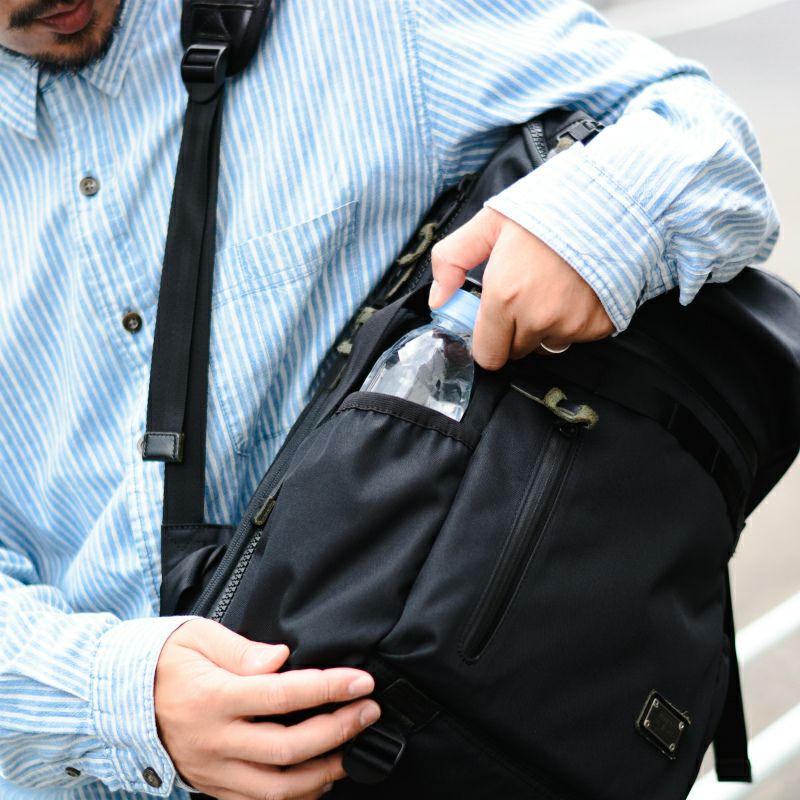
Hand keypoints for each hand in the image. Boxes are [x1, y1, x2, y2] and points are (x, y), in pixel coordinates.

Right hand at [154, 619, 380, 799]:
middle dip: (338, 731)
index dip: (328, 688)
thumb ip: (241, 649)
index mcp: (214, 697)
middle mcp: (214, 740)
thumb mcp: (197, 637)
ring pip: (276, 788)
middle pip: (287, 748)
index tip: (361, 682)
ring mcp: (212, 770)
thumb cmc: (164, 661)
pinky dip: (293, 797)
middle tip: (369, 712)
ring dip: (323, 772)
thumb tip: (282, 658)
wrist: (115, 699)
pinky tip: (317, 778)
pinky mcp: (210, 786)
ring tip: (352, 750)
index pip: (282, 696)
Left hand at [430, 207, 613, 368]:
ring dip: (545, 328)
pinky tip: (577, 291)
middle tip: (525, 294)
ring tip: (553, 288)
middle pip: (516, 351)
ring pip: (547, 345)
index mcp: (504, 297)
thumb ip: (452, 260)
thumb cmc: (551, 209)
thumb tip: (437, 299)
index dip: (487, 341)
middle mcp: (536, 318)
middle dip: (515, 330)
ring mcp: (570, 325)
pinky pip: (577, 337)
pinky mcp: (599, 326)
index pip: (488, 354)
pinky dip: (575, 321)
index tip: (492, 323)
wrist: (612, 201)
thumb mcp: (491, 223)